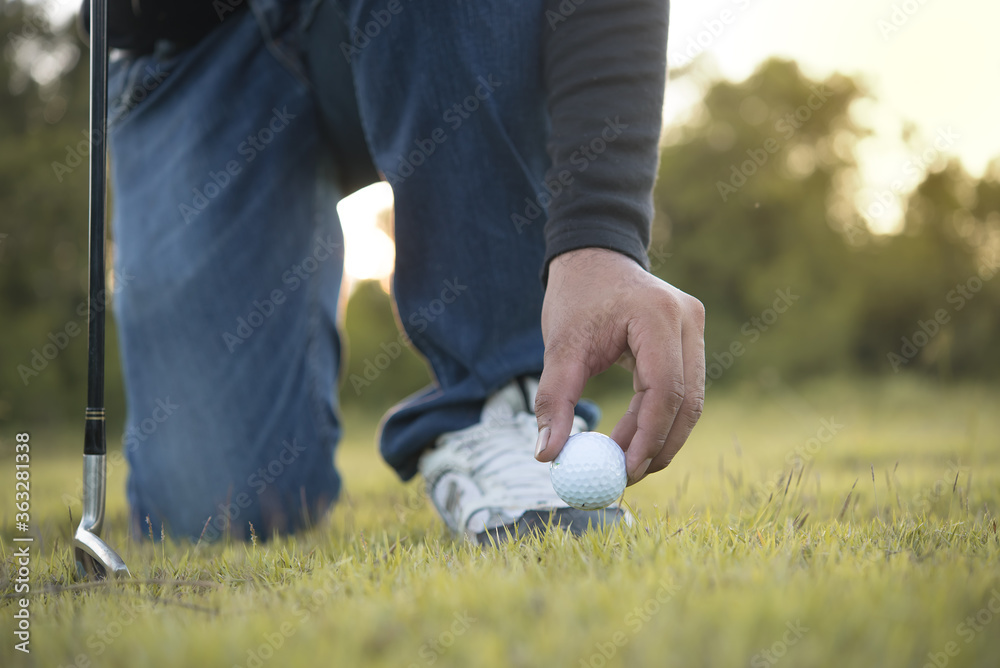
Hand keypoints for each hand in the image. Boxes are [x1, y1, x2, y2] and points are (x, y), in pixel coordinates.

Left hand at [533, 247, 705, 484]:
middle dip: (658, 446)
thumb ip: (554, 401)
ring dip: (659, 435)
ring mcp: (695, 326)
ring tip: (623, 462)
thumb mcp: (560, 348)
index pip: (665, 389)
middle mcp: (687, 318)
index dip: (648, 437)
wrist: (594, 256)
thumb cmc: (576, 298)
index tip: (624, 472)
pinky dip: (658, 417)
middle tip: (626, 478)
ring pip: (689, 399)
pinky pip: (682, 388)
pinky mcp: (691, 338)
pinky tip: (630, 437)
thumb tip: (547, 456)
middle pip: (687, 400)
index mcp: (657, 315)